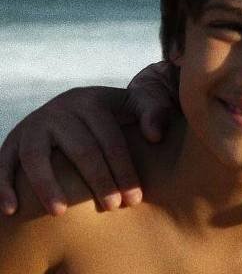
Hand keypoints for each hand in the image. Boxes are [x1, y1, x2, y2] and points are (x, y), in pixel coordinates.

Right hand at [0, 61, 175, 216]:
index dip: (124, 169)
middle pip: (80, 149)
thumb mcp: (136, 103)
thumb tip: (155, 135)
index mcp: (92, 101)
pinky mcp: (13, 140)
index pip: (110, 139)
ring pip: (36, 156)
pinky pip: (4, 163)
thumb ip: (153, 111)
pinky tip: (10, 210)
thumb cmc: (116, 113)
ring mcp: (34, 125)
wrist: (79, 105)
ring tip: (60, 212)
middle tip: (112, 207)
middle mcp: (60, 110)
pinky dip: (4, 186)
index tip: (134, 199)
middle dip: (98, 181)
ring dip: (47, 185)